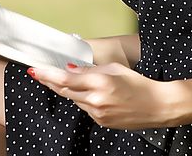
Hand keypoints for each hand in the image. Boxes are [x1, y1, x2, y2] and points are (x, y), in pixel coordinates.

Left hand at [28, 62, 178, 129]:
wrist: (156, 106)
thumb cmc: (138, 84)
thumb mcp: (114, 68)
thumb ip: (91, 70)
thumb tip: (72, 69)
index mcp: (100, 82)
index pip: (65, 78)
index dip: (47, 74)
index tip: (35, 70)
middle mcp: (95, 99)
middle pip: (64, 90)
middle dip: (50, 81)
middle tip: (39, 73)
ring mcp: (97, 113)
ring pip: (73, 99)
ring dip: (66, 89)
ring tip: (60, 78)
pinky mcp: (100, 122)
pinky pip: (84, 108)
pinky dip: (81, 98)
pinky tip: (86, 92)